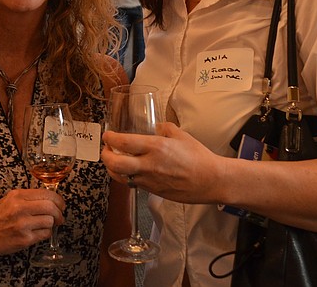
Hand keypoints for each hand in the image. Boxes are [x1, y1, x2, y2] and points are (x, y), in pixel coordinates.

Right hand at [0, 188, 64, 258]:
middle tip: (60, 216)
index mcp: (17, 196)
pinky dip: (45, 233)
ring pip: (50, 221)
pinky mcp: (24, 239)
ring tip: (46, 225)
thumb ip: (28, 198)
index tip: (61, 204)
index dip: (58, 200)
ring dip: (52, 224)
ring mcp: (22, 224)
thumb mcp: (9, 200)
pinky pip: (44, 234)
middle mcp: (20, 208)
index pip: (47, 194)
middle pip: (51, 207)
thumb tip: (50, 199)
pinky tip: (38, 232)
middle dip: (60, 212)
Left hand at [102, 123, 222, 203]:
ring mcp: (149, 180)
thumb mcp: (181, 135)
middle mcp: (149, 165)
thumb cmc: (199, 157)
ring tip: (114, 160)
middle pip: (115, 164)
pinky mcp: (153, 191)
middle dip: (105, 156)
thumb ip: (165, 128)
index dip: (110, 138)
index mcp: (156, 147)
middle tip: (106, 149)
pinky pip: (133, 184)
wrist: (211, 181)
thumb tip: (157, 126)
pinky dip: (126, 176)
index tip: (107, 135)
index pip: (124, 142)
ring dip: (113, 168)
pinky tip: (129, 170)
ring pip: (121, 177)